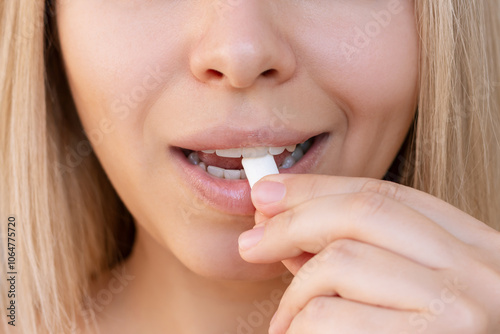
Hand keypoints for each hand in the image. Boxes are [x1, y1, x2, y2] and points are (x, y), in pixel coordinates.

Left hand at [238, 174, 499, 333]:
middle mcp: (476, 268)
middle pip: (359, 214)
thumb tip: (283, 227)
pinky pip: (330, 317)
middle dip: (291, 223)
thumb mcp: (403, 290)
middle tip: (251, 244)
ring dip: (295, 293)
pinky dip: (298, 326)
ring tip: (285, 323)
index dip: (316, 188)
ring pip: (338, 263)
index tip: (268, 192)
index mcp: (472, 246)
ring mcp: (458, 306)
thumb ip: (352, 256)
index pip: (383, 195)